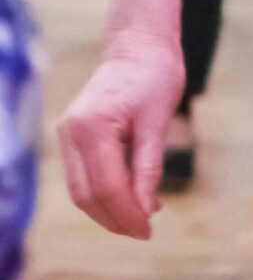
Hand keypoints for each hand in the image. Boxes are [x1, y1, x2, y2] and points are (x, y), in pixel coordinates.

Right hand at [58, 31, 182, 238]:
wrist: (138, 46)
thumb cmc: (155, 77)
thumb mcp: (158, 122)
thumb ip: (149, 167)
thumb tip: (147, 210)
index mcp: (91, 127)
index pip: (106, 186)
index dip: (127, 213)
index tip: (149, 231)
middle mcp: (70, 133)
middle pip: (86, 195)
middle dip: (115, 219)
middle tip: (145, 232)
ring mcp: (67, 135)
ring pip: (80, 190)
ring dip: (107, 211)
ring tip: (140, 220)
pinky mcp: (72, 136)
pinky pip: (83, 176)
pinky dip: (104, 193)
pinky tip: (132, 198)